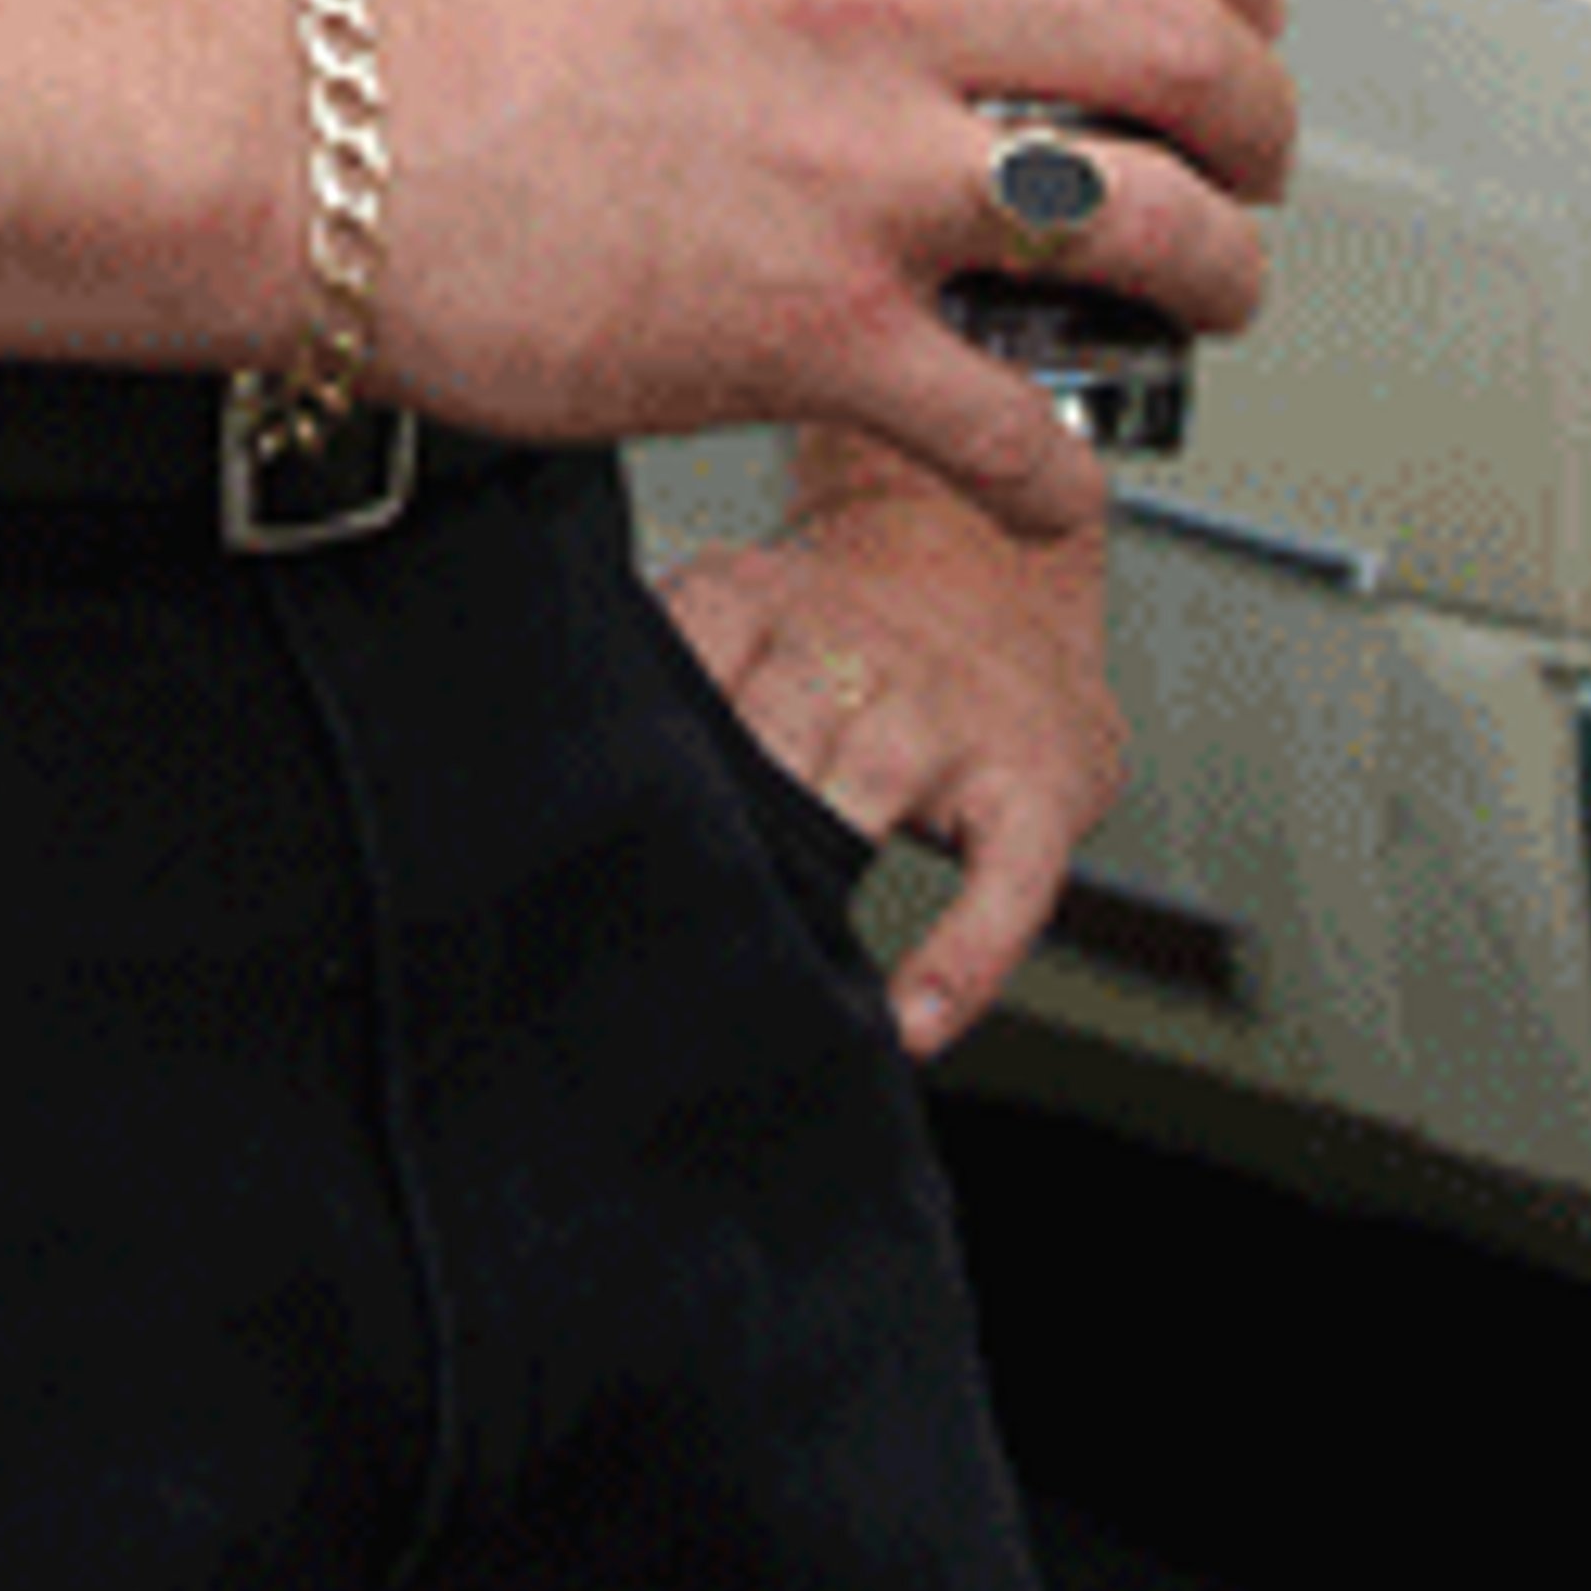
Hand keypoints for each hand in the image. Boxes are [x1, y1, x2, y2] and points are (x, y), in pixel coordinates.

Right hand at [360, 0, 1291, 540]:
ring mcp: (858, 169)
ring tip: (1192, 308)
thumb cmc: (471, 25)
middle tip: (1246, 172)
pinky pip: (1022, 423)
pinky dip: (1060, 470)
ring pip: (1161, 227)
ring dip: (1214, 286)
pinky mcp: (814, 331)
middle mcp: (882, 0)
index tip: (1237, 12)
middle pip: (1192, 50)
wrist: (313, 133)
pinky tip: (1042, 473)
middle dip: (1259, 130)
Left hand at [660, 450, 1121, 1056]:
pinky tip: (911, 1021)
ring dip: (814, 874)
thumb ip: (669, 671)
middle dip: (724, 819)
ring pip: (867, 788)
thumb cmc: (844, 634)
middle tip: (671, 915)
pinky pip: (1006, 884)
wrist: (1004, 569)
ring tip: (767, 970)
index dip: (648, 739)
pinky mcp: (1037, 789)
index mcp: (758, 600)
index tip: (605, 816)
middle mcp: (855, 650)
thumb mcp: (747, 609)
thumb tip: (553, 763)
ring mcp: (947, 719)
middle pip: (768, 731)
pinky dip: (960, 959)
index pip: (684, 654)